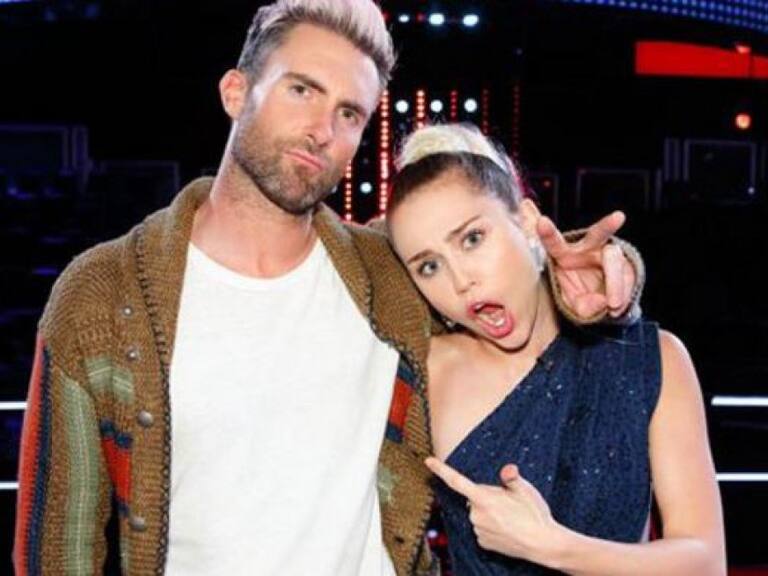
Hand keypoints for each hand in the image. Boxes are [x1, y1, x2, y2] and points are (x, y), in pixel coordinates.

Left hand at [425, 457, 557, 561]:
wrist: (544, 545)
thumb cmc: (535, 515)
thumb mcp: (525, 490)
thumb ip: (511, 477)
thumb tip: (506, 469)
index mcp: (484, 499)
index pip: (456, 481)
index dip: (441, 469)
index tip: (428, 461)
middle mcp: (476, 515)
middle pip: (475, 498)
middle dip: (487, 496)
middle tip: (508, 501)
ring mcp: (478, 531)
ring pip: (479, 514)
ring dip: (490, 512)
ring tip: (512, 516)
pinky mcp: (483, 543)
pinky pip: (482, 528)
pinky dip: (492, 526)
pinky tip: (507, 528)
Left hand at [537, 211, 634, 318]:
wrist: (603, 302)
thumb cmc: (580, 296)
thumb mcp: (573, 303)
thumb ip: (582, 305)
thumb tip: (602, 302)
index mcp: (564, 254)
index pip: (554, 243)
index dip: (547, 234)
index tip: (542, 222)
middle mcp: (588, 248)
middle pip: (597, 233)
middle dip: (606, 225)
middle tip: (618, 217)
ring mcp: (609, 253)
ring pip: (615, 260)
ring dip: (615, 284)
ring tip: (613, 305)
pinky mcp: (626, 263)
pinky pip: (627, 276)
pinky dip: (623, 294)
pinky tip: (617, 307)